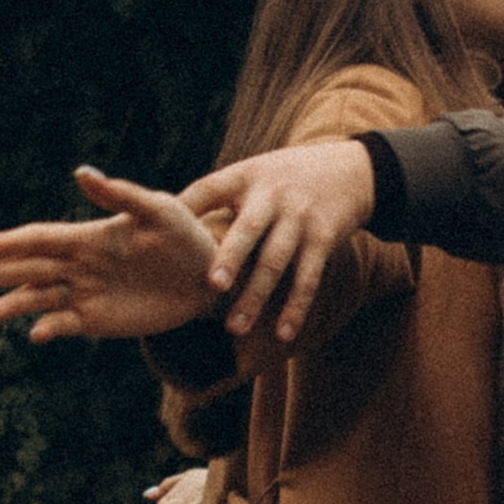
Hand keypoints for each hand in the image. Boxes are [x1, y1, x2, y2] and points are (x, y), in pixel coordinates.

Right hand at [0, 168, 222, 340]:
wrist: (209, 279)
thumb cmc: (187, 237)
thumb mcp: (158, 211)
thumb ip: (119, 195)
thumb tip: (81, 173)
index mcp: (88, 237)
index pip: (36, 240)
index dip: (3, 244)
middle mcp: (80, 265)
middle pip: (25, 270)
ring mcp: (87, 294)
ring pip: (38, 299)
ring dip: (9, 305)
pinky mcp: (100, 320)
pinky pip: (65, 324)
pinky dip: (48, 329)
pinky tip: (34, 334)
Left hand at [177, 138, 378, 344]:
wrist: (349, 170)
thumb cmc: (282, 179)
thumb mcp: (249, 174)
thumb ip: (212, 196)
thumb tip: (153, 219)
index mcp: (246, 178)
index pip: (210, 189)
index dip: (187, 206)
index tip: (159, 226)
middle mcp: (273, 197)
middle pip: (250, 229)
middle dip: (232, 257)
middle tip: (213, 286)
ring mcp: (300, 219)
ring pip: (276, 261)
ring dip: (256, 296)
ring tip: (235, 328)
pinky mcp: (323, 239)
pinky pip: (308, 277)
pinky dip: (296, 307)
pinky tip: (283, 334)